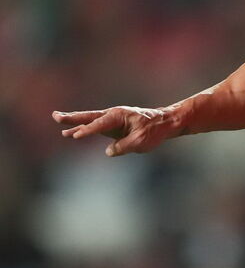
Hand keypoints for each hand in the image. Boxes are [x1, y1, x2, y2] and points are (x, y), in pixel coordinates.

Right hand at [53, 106, 177, 155]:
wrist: (165, 123)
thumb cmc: (155, 130)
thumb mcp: (142, 141)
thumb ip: (124, 147)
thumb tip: (109, 151)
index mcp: (120, 115)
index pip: (100, 124)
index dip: (88, 130)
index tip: (75, 136)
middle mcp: (114, 115)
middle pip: (90, 117)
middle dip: (73, 118)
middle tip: (56, 116)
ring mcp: (112, 121)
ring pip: (90, 121)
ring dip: (74, 121)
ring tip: (58, 119)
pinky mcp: (112, 127)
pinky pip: (94, 127)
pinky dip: (82, 129)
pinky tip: (71, 133)